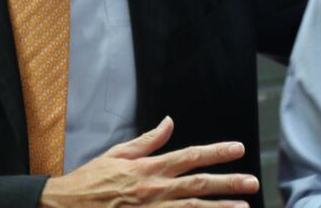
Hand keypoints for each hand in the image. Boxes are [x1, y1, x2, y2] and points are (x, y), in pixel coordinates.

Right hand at [40, 116, 257, 207]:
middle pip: (199, 184)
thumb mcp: (118, 153)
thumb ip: (149, 140)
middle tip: (253, 183)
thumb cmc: (92, 180)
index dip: (216, 152)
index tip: (238, 149)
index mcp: (148, 168)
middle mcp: (154, 189)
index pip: (189, 156)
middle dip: (228, 183)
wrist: (67, 206)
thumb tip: (170, 122)